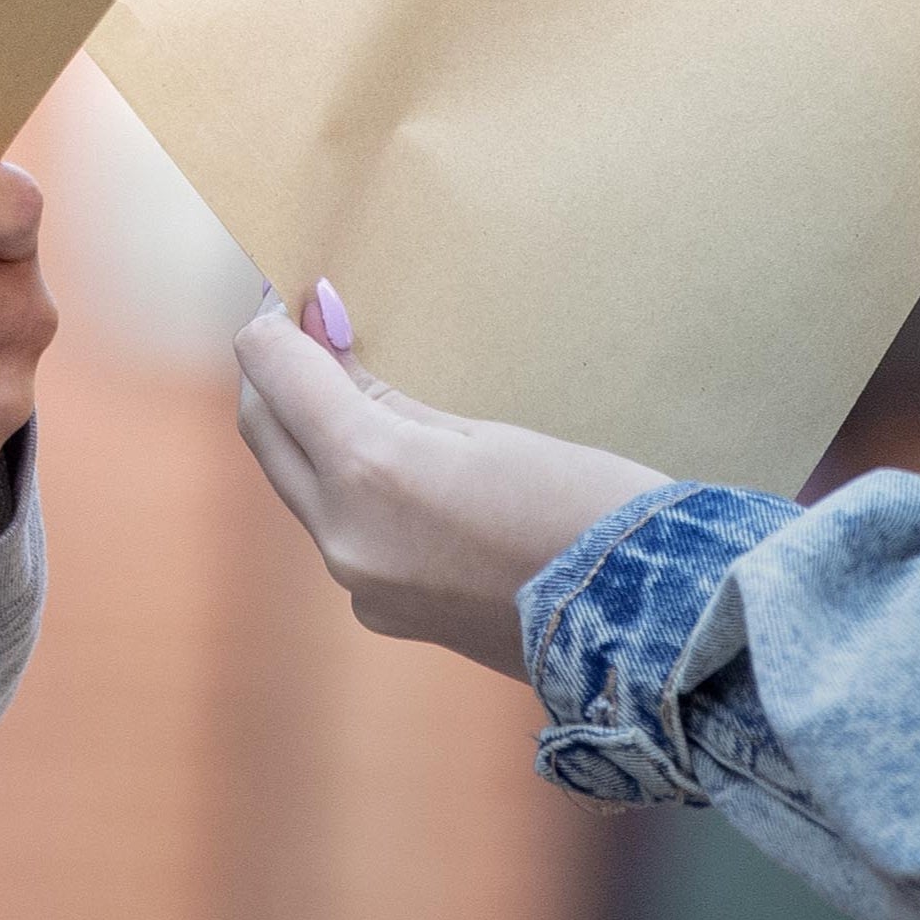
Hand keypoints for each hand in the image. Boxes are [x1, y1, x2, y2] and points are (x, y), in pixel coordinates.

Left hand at [231, 277, 664, 677]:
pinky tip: (390, 458)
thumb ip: (387, 393)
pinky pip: (337, 530)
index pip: (271, 370)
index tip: (294, 289)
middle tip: (310, 324)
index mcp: (369, 472)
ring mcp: (361, 587)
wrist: (654, 631)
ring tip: (351, 380)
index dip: (272, 320)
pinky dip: (343, 484)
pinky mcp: (386, 615)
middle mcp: (344, 536)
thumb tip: (319, 333)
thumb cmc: (589, 506)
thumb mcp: (486, 429)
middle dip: (275, 372)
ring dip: (307, 429)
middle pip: (264, 430)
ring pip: (296, 482)